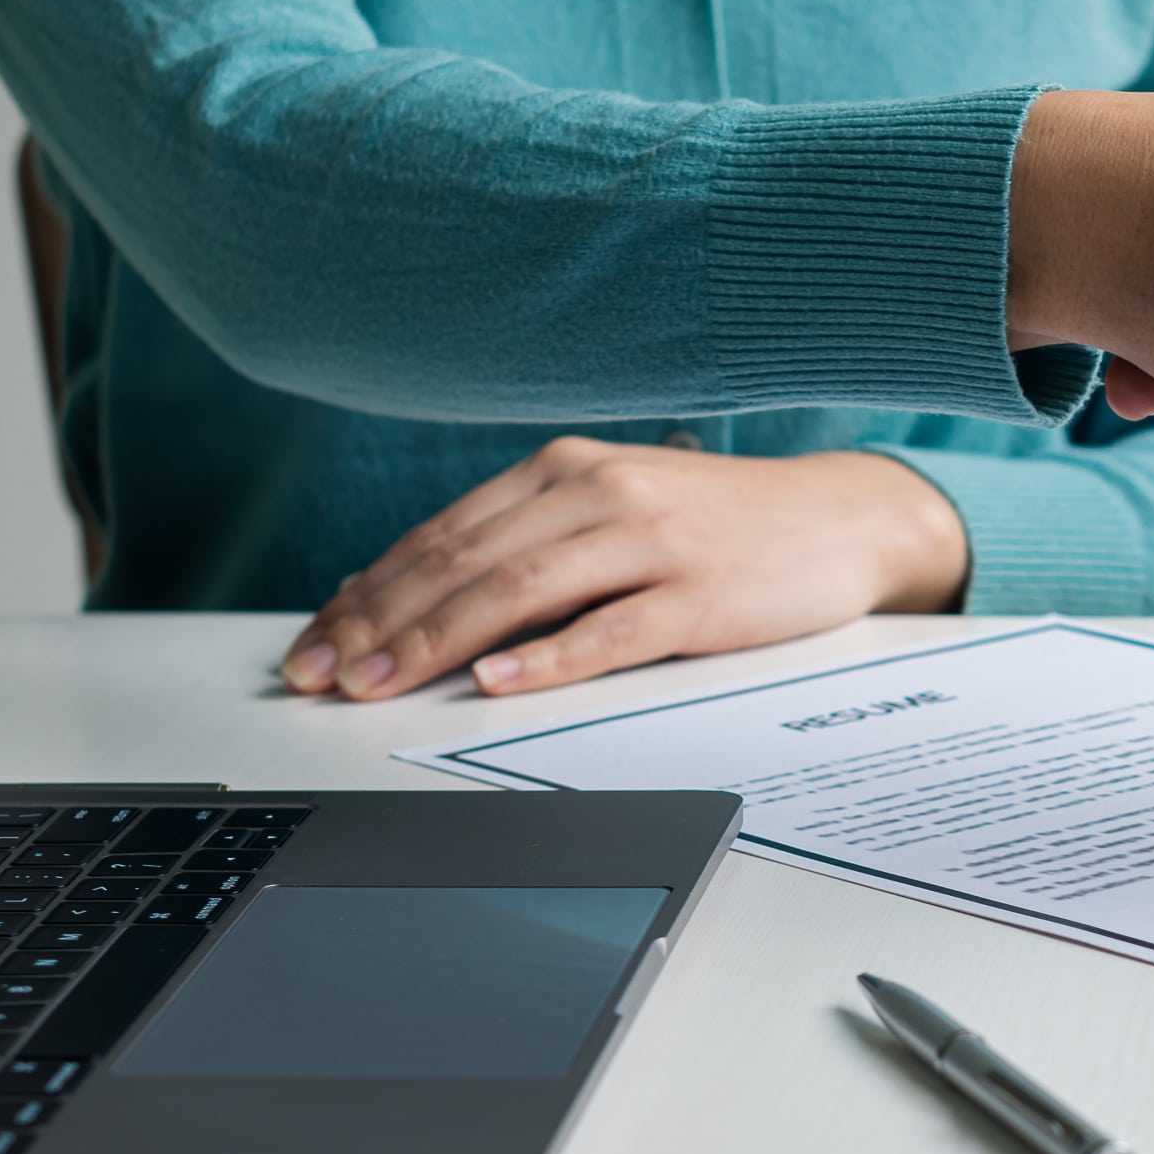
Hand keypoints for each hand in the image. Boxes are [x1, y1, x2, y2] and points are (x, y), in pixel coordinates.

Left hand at [278, 439, 966, 699]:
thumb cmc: (718, 528)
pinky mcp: (698, 595)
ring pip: (520, 590)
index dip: (368, 592)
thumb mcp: (615, 512)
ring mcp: (651, 542)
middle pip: (466, 561)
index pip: (443, 534)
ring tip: (381, 684)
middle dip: (381, 623)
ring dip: (438, 641)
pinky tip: (499, 680)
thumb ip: (529, 544)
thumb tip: (415, 599)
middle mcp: (600, 492)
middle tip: (325, 675)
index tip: (314, 644)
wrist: (840, 520)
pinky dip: (548, 657)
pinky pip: (610, 629)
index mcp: (568, 469)